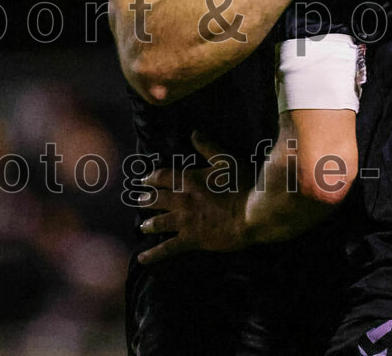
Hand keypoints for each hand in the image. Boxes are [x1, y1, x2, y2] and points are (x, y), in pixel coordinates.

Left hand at [136, 134, 249, 264]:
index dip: (152, 178)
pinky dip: (154, 254)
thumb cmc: (243, 185)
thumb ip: (209, 147)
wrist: (251, 214)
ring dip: (149, 223)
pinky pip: (167, 248)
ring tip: (143, 226)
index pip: (164, 176)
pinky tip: (142, 258)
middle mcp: (182, 199)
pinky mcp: (191, 239)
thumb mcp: (227, 161)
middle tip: (140, 201)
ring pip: (159, 222)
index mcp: (189, 179)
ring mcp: (185, 221)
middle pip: (158, 199)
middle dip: (147, 200)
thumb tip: (194, 133)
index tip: (145, 179)